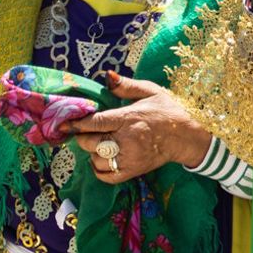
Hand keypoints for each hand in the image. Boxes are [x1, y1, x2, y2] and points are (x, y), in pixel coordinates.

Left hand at [61, 72, 212, 183]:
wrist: (187, 136)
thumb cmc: (167, 111)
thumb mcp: (150, 91)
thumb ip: (126, 85)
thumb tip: (106, 76)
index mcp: (129, 118)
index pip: (95, 123)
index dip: (76, 124)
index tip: (64, 124)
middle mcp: (127, 140)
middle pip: (91, 143)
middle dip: (82, 137)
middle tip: (85, 132)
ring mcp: (130, 158)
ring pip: (96, 160)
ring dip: (92, 153)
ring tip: (99, 144)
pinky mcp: (133, 171)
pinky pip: (106, 176)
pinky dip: (98, 169)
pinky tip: (102, 160)